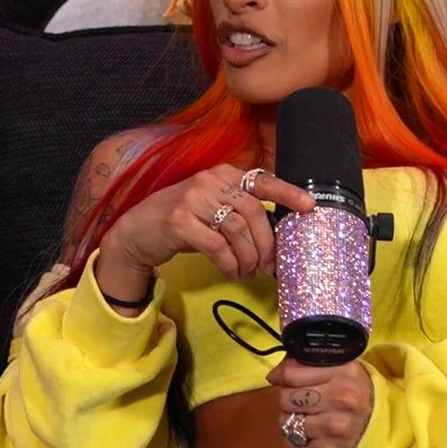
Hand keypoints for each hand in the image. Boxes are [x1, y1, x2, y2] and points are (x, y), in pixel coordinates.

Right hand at [100, 164, 313, 282]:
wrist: (136, 231)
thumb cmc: (181, 221)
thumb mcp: (210, 206)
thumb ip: (238, 210)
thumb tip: (275, 234)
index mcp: (222, 174)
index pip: (261, 179)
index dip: (287, 193)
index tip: (310, 207)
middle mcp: (208, 181)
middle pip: (253, 212)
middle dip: (267, 244)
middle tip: (270, 266)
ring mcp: (192, 199)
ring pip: (237, 231)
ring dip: (248, 258)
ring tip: (248, 272)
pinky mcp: (179, 221)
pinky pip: (217, 246)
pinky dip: (230, 264)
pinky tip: (232, 273)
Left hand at [268, 357, 372, 447]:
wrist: (385, 431)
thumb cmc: (354, 395)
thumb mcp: (339, 370)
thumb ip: (305, 365)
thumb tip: (273, 376)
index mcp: (344, 373)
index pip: (291, 374)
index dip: (286, 378)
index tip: (294, 383)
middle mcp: (342, 399)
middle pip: (285, 398)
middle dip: (289, 400)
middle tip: (305, 404)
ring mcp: (335, 428)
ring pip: (285, 422)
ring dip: (292, 423)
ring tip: (310, 421)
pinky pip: (291, 446)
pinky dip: (295, 444)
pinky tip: (311, 439)